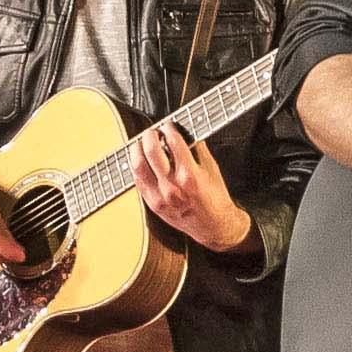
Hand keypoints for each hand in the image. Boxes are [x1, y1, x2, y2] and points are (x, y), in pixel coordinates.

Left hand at [128, 121, 248, 256]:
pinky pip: (138, 181)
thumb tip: (184, 132)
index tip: (168, 125)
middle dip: (150, 135)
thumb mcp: (211, 169)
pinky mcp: (153, 205)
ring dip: (137, 150)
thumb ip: (197, 148)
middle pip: (151, 151)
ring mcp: (160, 197)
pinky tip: (141, 161)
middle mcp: (172, 186)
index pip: (173, 142)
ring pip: (138, 166)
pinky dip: (137, 168)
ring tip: (141, 144)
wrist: (213, 226)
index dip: (169, 128)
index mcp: (189, 175)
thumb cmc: (215, 198)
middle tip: (152, 131)